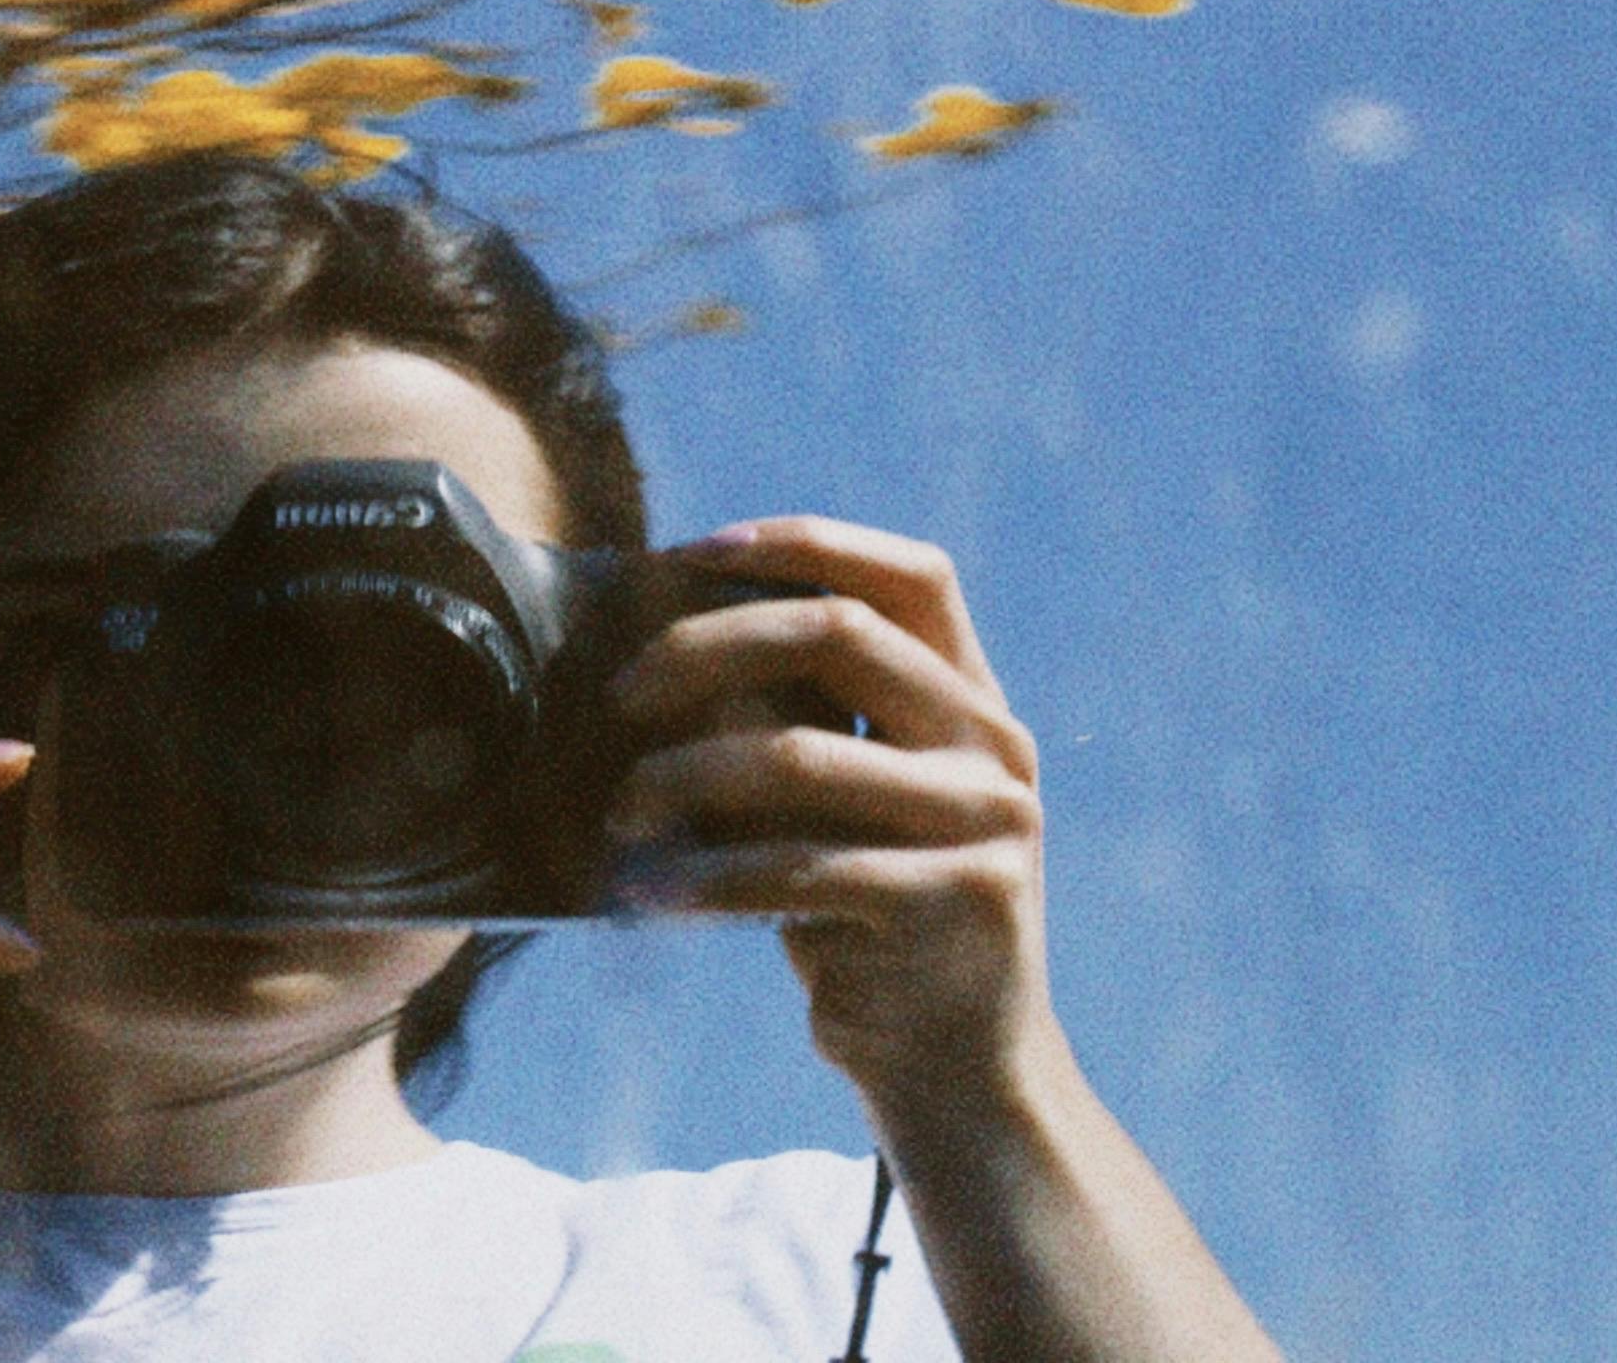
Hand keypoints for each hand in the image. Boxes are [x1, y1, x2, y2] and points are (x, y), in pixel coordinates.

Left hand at [599, 518, 1055, 1122]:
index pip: (913, 575)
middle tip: (621, 691)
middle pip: (842, 634)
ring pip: (800, 753)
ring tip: (621, 809)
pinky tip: (648, 891)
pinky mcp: (953, 904)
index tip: (691, 553)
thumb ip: (800, 722)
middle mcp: (996, 750)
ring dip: (683, 774)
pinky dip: (706, 874)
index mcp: (977, 705)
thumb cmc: (868, 921)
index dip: (805, 543)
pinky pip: (796, 867)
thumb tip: (666, 639)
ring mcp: (986, 826)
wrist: (954, 1073)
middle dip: (710, 645)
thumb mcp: (843, 806)